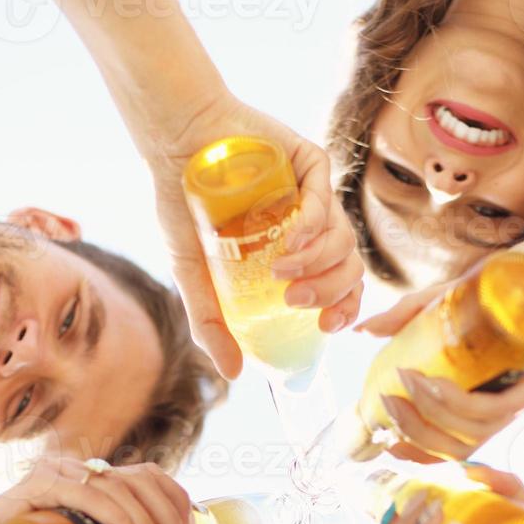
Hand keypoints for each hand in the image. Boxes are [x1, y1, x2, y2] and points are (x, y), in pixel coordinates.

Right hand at [0, 457, 193, 523]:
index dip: (178, 497)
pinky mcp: (37, 487)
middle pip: (142, 480)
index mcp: (92, 481)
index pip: (149, 476)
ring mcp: (57, 474)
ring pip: (121, 488)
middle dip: (169, 517)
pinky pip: (89, 494)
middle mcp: (78, 470)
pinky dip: (119, 519)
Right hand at [150, 93, 362, 378]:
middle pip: (349, 267)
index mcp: (297, 255)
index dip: (344, 310)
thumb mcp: (193, 277)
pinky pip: (326, 199)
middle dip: (331, 291)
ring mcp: (313, 194)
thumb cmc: (183, 208)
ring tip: (282, 272)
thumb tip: (235, 375)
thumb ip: (212, 325)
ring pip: (344, 238)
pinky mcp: (309, 163)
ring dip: (319, 262)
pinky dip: (314, 225)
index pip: (341, 288)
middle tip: (296, 301)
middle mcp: (311, 226)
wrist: (173, 147)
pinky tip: (292, 241)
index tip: (327, 327)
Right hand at [354, 286, 523, 463]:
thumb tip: (365, 331)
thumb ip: (415, 314)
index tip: (383, 437)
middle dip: (413, 435)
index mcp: (497, 389)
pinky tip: (428, 382)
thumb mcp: (459, 292)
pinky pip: (496, 407)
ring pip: (474, 430)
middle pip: (459, 444)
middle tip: (385, 406)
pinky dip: (455, 402)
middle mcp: (517, 398)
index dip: (415, 447)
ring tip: (402, 386)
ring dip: (429, 415)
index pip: (454, 439)